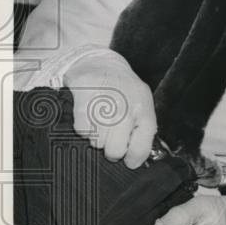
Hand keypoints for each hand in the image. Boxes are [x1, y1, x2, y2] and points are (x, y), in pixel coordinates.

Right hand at [63, 50, 155, 167]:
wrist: (101, 63)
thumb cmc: (123, 89)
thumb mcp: (141, 104)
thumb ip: (142, 128)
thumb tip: (138, 156)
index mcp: (144, 109)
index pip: (142, 146)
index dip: (134, 159)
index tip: (129, 162)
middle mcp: (126, 107)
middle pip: (116, 149)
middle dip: (112, 151)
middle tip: (110, 143)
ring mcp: (105, 103)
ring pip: (97, 142)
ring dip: (96, 138)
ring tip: (99, 125)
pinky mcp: (84, 99)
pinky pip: (81, 129)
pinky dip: (83, 128)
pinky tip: (88, 117)